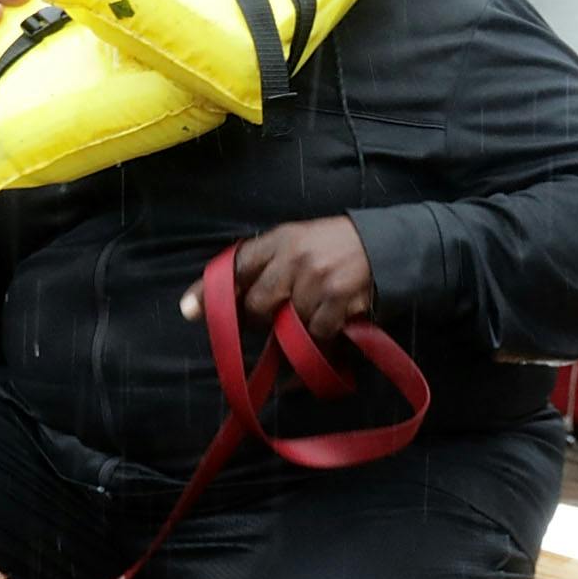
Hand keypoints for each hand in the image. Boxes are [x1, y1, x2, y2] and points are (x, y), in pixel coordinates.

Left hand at [180, 217, 376, 341]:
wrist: (388, 246)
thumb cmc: (335, 247)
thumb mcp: (297, 242)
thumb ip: (263, 266)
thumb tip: (218, 304)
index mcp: (279, 239)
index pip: (235, 266)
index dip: (211, 291)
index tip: (190, 311)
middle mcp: (293, 256)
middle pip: (257, 305)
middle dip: (262, 319)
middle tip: (278, 318)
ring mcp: (316, 279)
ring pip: (288, 325)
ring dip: (298, 331)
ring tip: (315, 315)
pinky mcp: (338, 300)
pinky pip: (316, 335)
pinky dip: (322, 338)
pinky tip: (333, 323)